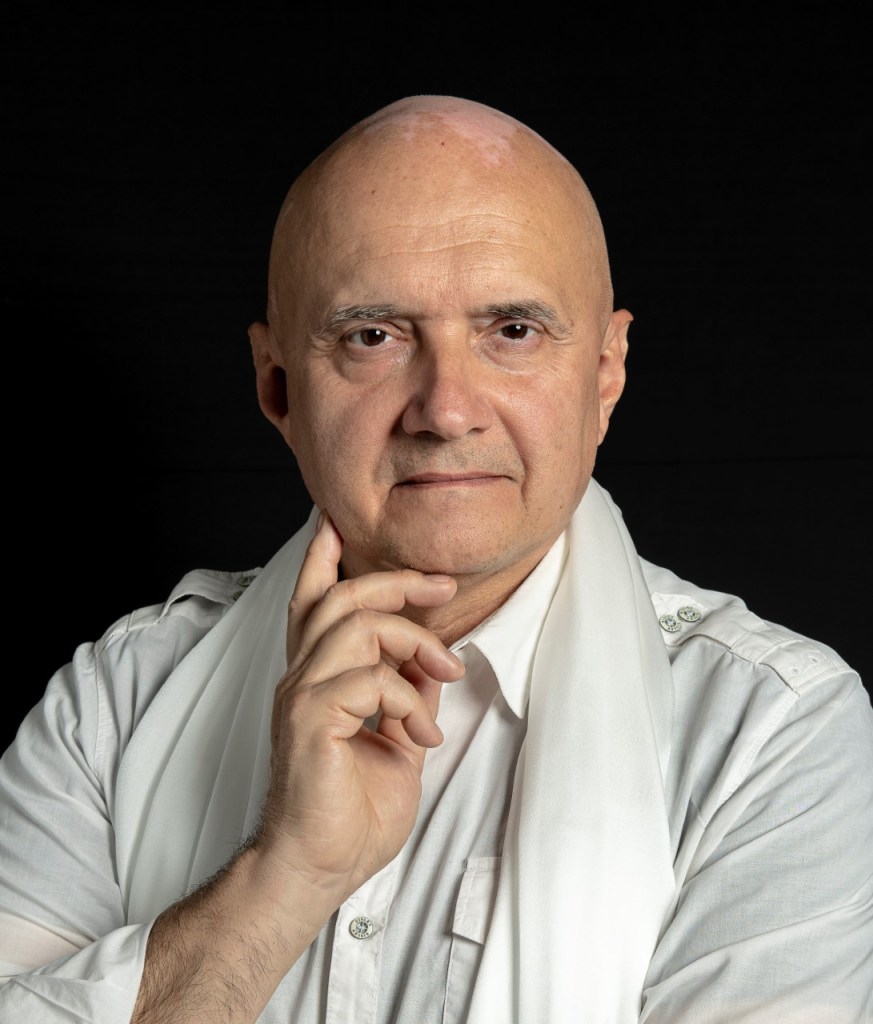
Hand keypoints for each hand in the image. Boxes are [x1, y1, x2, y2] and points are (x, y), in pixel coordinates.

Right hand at [254, 511, 464, 904]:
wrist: (317, 868)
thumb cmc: (349, 812)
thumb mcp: (397, 741)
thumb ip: (410, 694)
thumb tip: (434, 660)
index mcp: (315, 678)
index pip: (311, 601)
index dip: (322, 558)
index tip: (334, 522)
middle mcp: (301, 676)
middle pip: (342, 598)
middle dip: (396, 580)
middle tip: (443, 585)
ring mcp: (301, 694)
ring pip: (355, 624)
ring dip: (414, 640)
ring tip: (446, 671)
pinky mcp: (310, 718)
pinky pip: (369, 679)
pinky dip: (409, 698)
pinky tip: (422, 735)